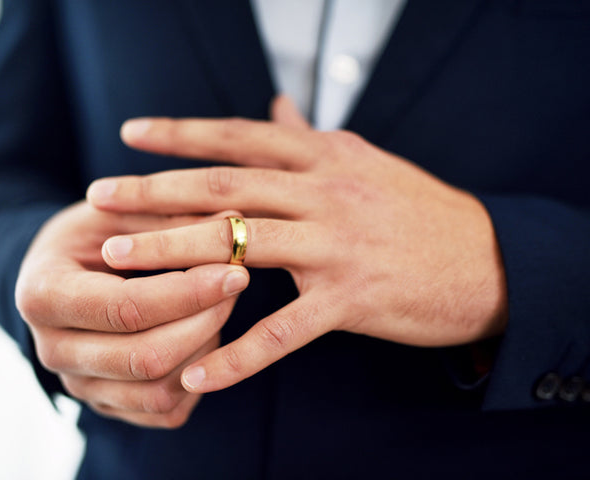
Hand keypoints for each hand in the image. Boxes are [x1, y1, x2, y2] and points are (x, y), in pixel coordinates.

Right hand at [15, 202, 249, 427]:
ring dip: (205, 350)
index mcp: (43, 295)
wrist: (66, 272)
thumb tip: (236, 221)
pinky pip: (165, 410)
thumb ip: (175, 218)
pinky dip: (198, 377)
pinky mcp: (106, 405)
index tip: (235, 271)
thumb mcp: (124, 212)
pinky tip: (205, 334)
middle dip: (205, 321)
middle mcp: (52, 350)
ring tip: (220, 306)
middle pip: (145, 358)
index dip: (189, 293)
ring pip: (159, 392)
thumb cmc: (96, 234)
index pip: (126, 308)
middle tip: (237, 284)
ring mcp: (79, 385)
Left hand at [87, 96, 507, 393]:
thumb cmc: (421, 212)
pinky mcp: (354, 298)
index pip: (241, 138)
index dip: (183, 133)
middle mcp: (327, 192)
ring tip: (119, 262)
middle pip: (226, 187)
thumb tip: (276, 110)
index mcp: (327, 158)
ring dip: (173, 255)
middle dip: (156, 191)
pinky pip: (282, 330)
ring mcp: (339, 244)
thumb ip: (313, 138)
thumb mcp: (365, 161)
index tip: (131, 134)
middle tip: (100, 197)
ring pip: (241, 245)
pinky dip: (236, 354)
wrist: (490, 259)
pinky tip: (195, 372)